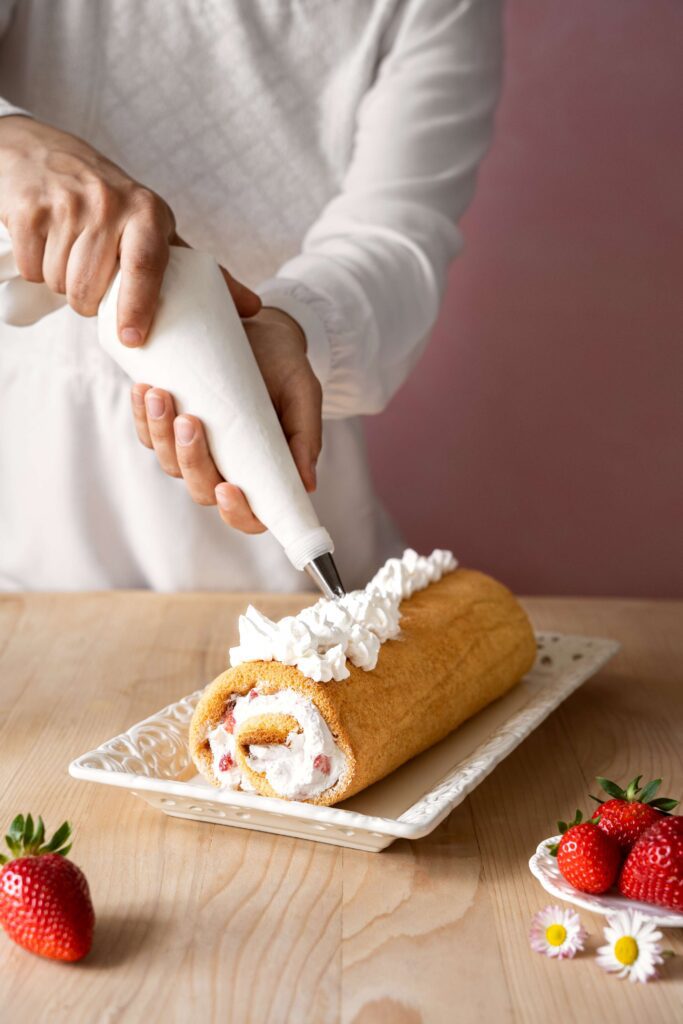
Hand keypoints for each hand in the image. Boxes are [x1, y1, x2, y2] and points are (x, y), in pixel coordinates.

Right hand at [0, 115, 259, 343]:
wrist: (42, 152)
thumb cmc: (112, 204)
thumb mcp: (157, 230)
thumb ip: (202, 272)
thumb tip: (256, 309)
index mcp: (148, 214)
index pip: (146, 264)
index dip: (139, 306)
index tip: (133, 339)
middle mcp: (109, 203)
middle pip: (92, 288)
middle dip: (88, 302)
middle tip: (92, 285)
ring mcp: (66, 203)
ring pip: (59, 281)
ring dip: (60, 284)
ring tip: (70, 259)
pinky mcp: (27, 207)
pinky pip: (31, 266)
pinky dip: (33, 268)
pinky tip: (44, 246)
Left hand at [130, 307, 322, 531]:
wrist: (261, 334)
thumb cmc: (286, 370)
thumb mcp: (303, 396)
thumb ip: (306, 437)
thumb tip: (308, 484)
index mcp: (261, 475)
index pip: (248, 517)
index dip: (236, 512)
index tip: (227, 487)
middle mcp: (225, 470)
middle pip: (201, 488)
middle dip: (191, 459)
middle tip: (190, 419)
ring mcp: (194, 450)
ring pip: (170, 463)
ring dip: (161, 434)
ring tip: (161, 394)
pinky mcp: (170, 426)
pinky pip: (148, 434)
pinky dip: (142, 416)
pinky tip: (145, 390)